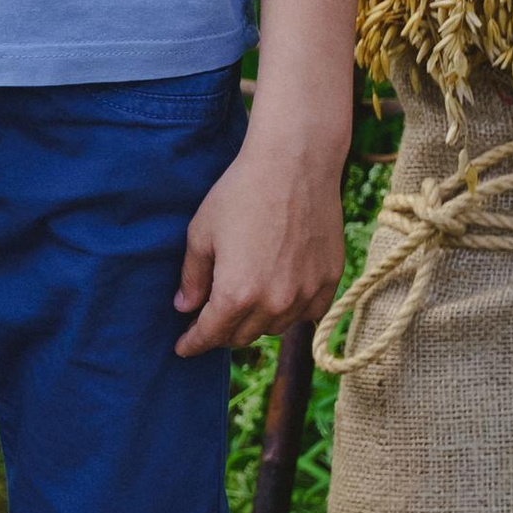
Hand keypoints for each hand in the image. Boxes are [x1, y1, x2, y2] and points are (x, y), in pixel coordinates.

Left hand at [173, 129, 348, 356]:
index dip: (193, 343)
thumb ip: (192, 277)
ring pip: (274, 328)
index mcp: (237, 294)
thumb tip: (184, 306)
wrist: (295, 165)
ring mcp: (305, 294)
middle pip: (242, 336)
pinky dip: (290, 312)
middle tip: (209, 318)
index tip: (183, 347)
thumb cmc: (241, 193)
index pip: (210, 334)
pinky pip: (307, 314)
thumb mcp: (201, 232)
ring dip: (255, 323)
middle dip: (221, 332)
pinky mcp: (329, 280)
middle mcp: (274, 303)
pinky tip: (278, 296)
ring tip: (244, 303)